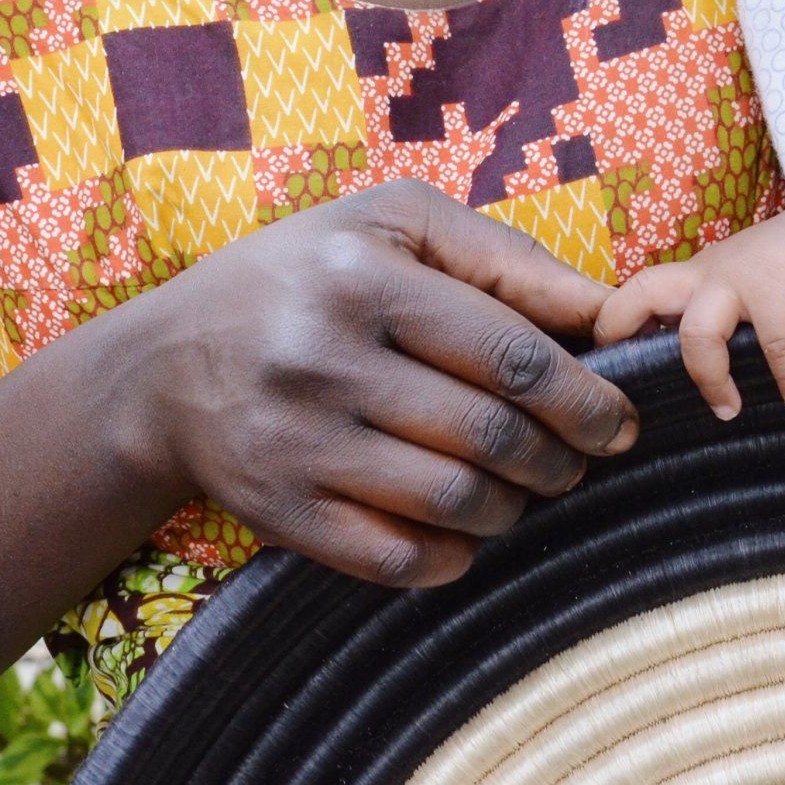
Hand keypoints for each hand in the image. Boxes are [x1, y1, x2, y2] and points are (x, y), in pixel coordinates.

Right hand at [134, 179, 638, 587]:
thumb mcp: (396, 225)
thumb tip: (606, 310)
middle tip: (584, 456)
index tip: (621, 419)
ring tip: (529, 484)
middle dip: (561, 457)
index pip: (509, 354)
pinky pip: (396, 558)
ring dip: (516, 505)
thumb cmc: (309, 274)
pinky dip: (455, 555)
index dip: (584, 397)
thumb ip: (505, 258)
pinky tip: (471, 528)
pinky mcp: (278, 511)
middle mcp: (324, 357)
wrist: (162, 365)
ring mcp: (297, 441)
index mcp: (364, 275)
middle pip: (490, 434)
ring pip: (452, 501)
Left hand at [593, 202, 784, 419]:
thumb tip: (686, 371)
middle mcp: (709, 273)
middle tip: (633, 386)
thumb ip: (716, 314)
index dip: (613, 325)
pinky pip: (775, 344)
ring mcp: (741, 278)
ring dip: (711, 380)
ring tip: (730, 411)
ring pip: (698, 333)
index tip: (609, 367)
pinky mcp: (780, 287)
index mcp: (695, 276)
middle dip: (624, 333)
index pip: (634, 292)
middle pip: (643, 294)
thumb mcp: (742, 285)